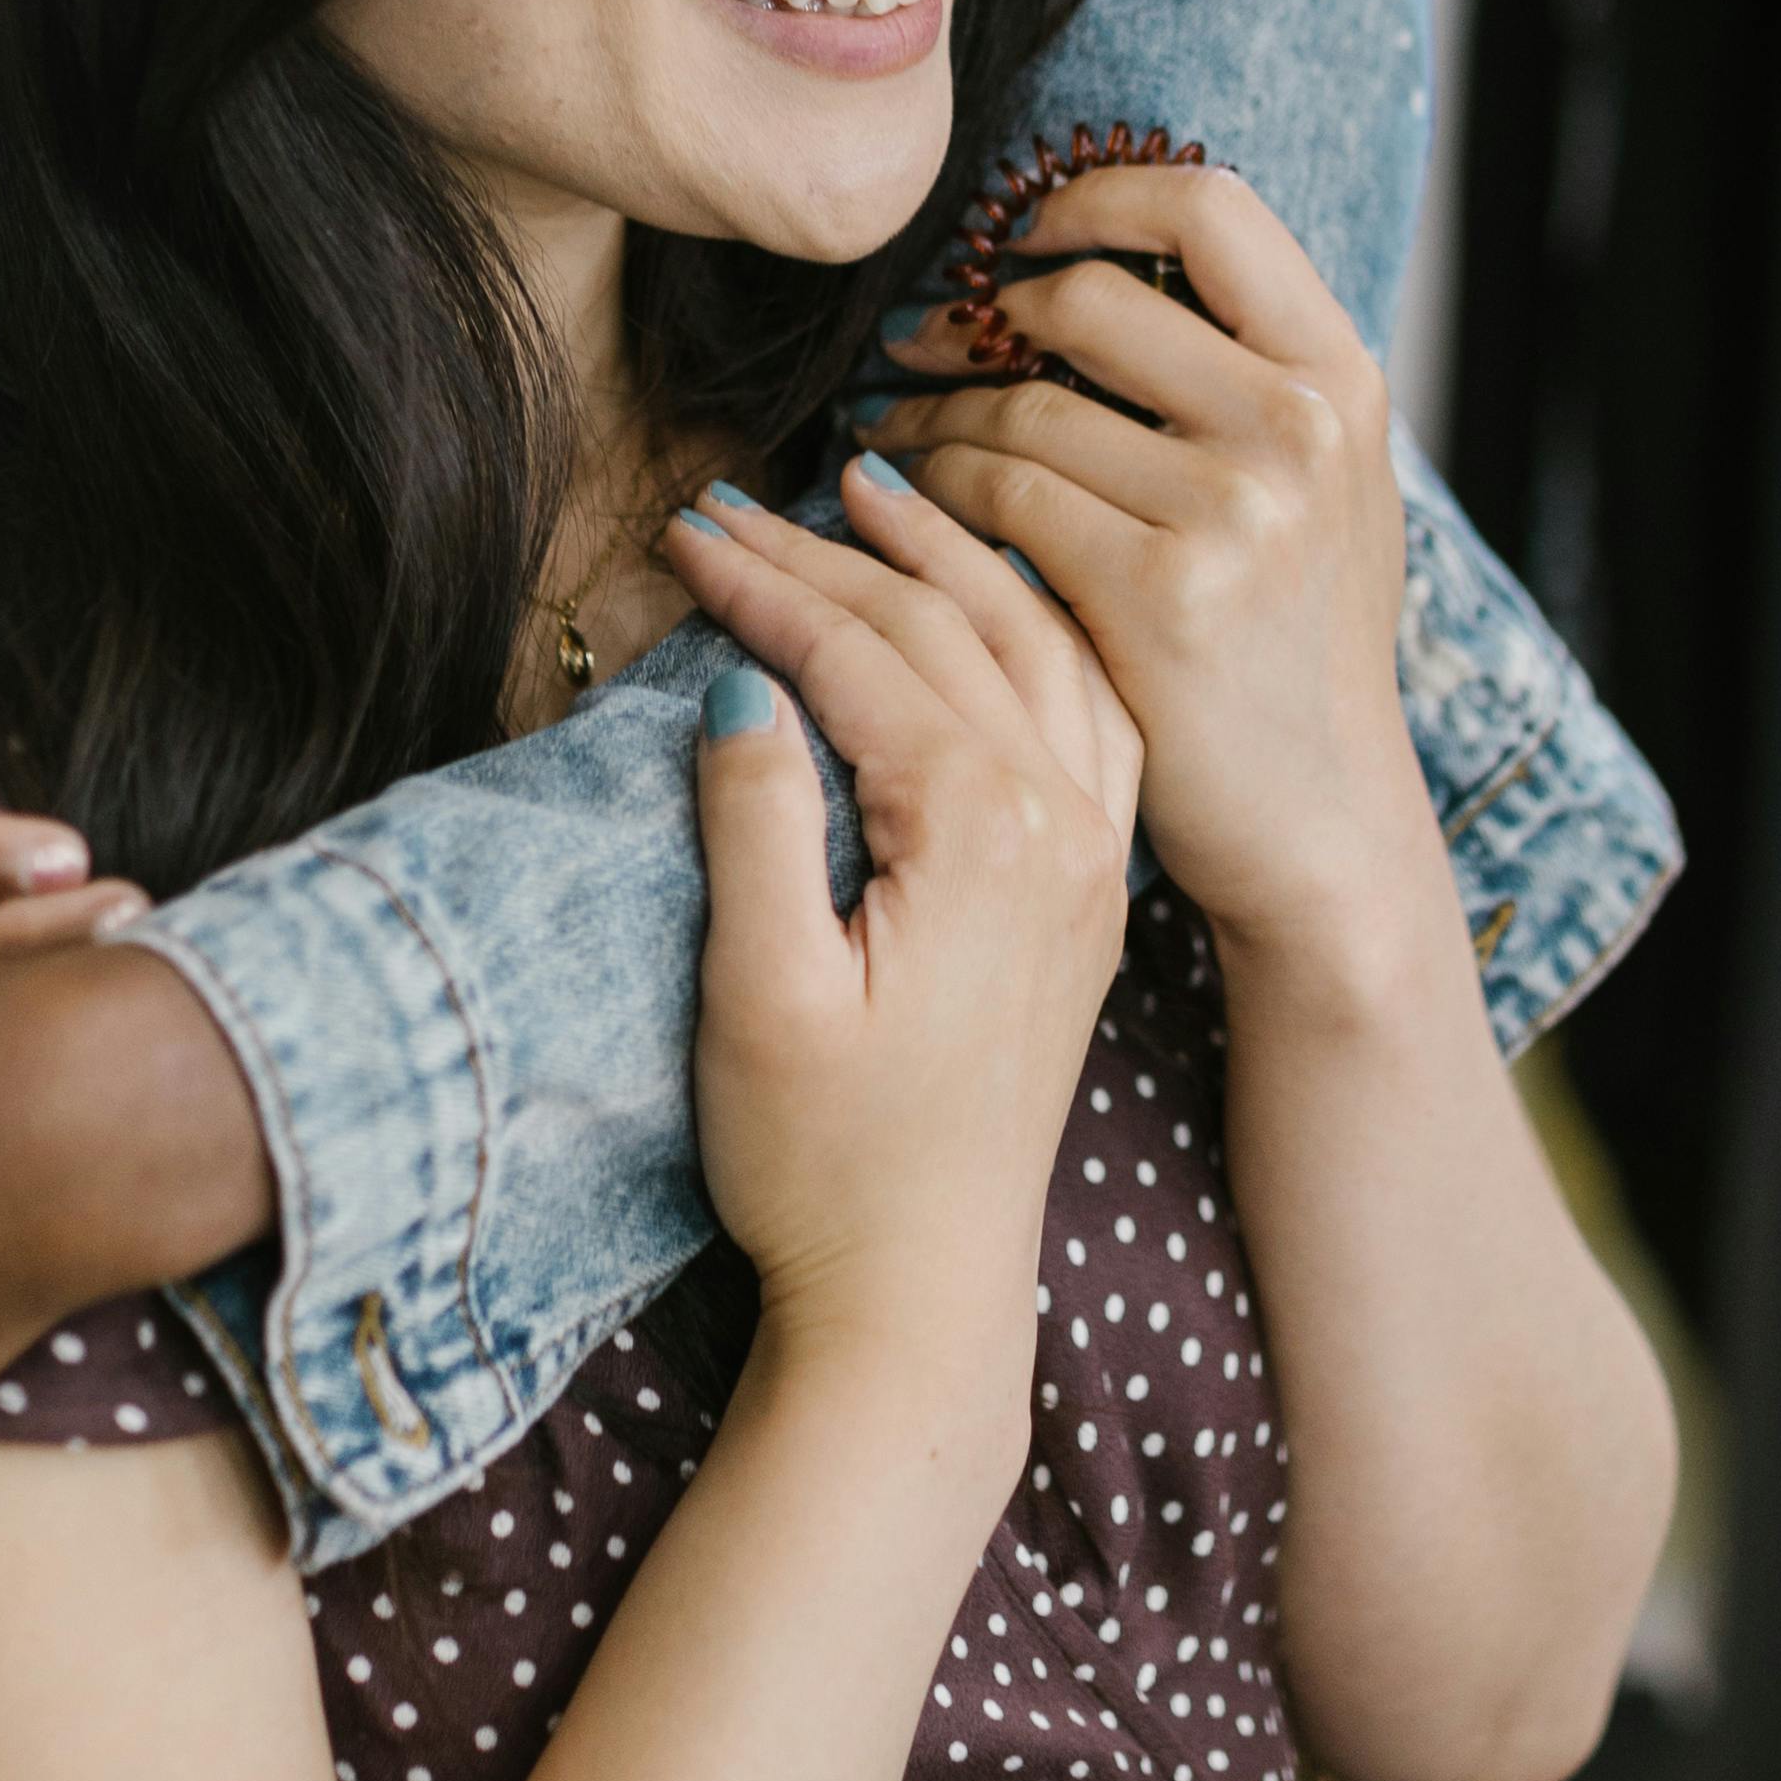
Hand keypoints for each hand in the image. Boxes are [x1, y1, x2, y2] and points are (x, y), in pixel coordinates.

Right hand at [663, 468, 1139, 1434]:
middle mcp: (1067, 824)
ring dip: (956, 557)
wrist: (925, 1291)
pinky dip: (1038, 627)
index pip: (864, 652)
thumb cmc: (825, 1164)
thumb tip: (743, 682)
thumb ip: (756, 822)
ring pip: (1040, 646)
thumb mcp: (758, 996)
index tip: (684, 532)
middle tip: (743, 497)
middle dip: (839, 550)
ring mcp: (1097, 853)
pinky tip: (996, 597)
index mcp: (983, 835)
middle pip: (954, 626)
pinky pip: (1091, 709)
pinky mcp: (1097, 888)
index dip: (766, 583)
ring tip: (878, 490)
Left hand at [857, 157, 1432, 986]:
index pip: (1211, 205)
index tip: (1014, 232)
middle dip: (973, 311)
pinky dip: (927, 486)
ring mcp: (1234, 510)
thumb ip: (1248, 381)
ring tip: (886, 427)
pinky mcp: (1156, 592)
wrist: (1320, 823)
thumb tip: (1109, 264)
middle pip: (1086, 296)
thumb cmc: (1295, 651)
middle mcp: (1299, 427)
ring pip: (1021, 407)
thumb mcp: (1323, 492)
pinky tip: (895, 500)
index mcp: (1342, 379)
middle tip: (912, 338)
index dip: (1093, 194)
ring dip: (928, 409)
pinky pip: (996, 496)